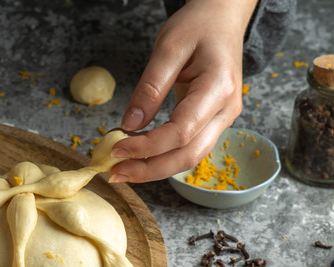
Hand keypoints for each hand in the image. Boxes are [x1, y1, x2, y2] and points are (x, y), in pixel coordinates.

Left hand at [109, 0, 257, 182]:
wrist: (222, 18)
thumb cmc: (198, 26)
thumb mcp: (168, 47)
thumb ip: (150, 87)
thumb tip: (130, 124)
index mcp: (219, 88)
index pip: (181, 131)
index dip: (147, 146)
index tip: (116, 149)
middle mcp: (226, 109)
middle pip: (188, 155)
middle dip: (149, 169)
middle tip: (115, 173)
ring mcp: (222, 118)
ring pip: (190, 157)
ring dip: (155, 168)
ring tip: (122, 169)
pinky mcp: (212, 121)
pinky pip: (188, 147)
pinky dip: (162, 156)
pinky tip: (138, 155)